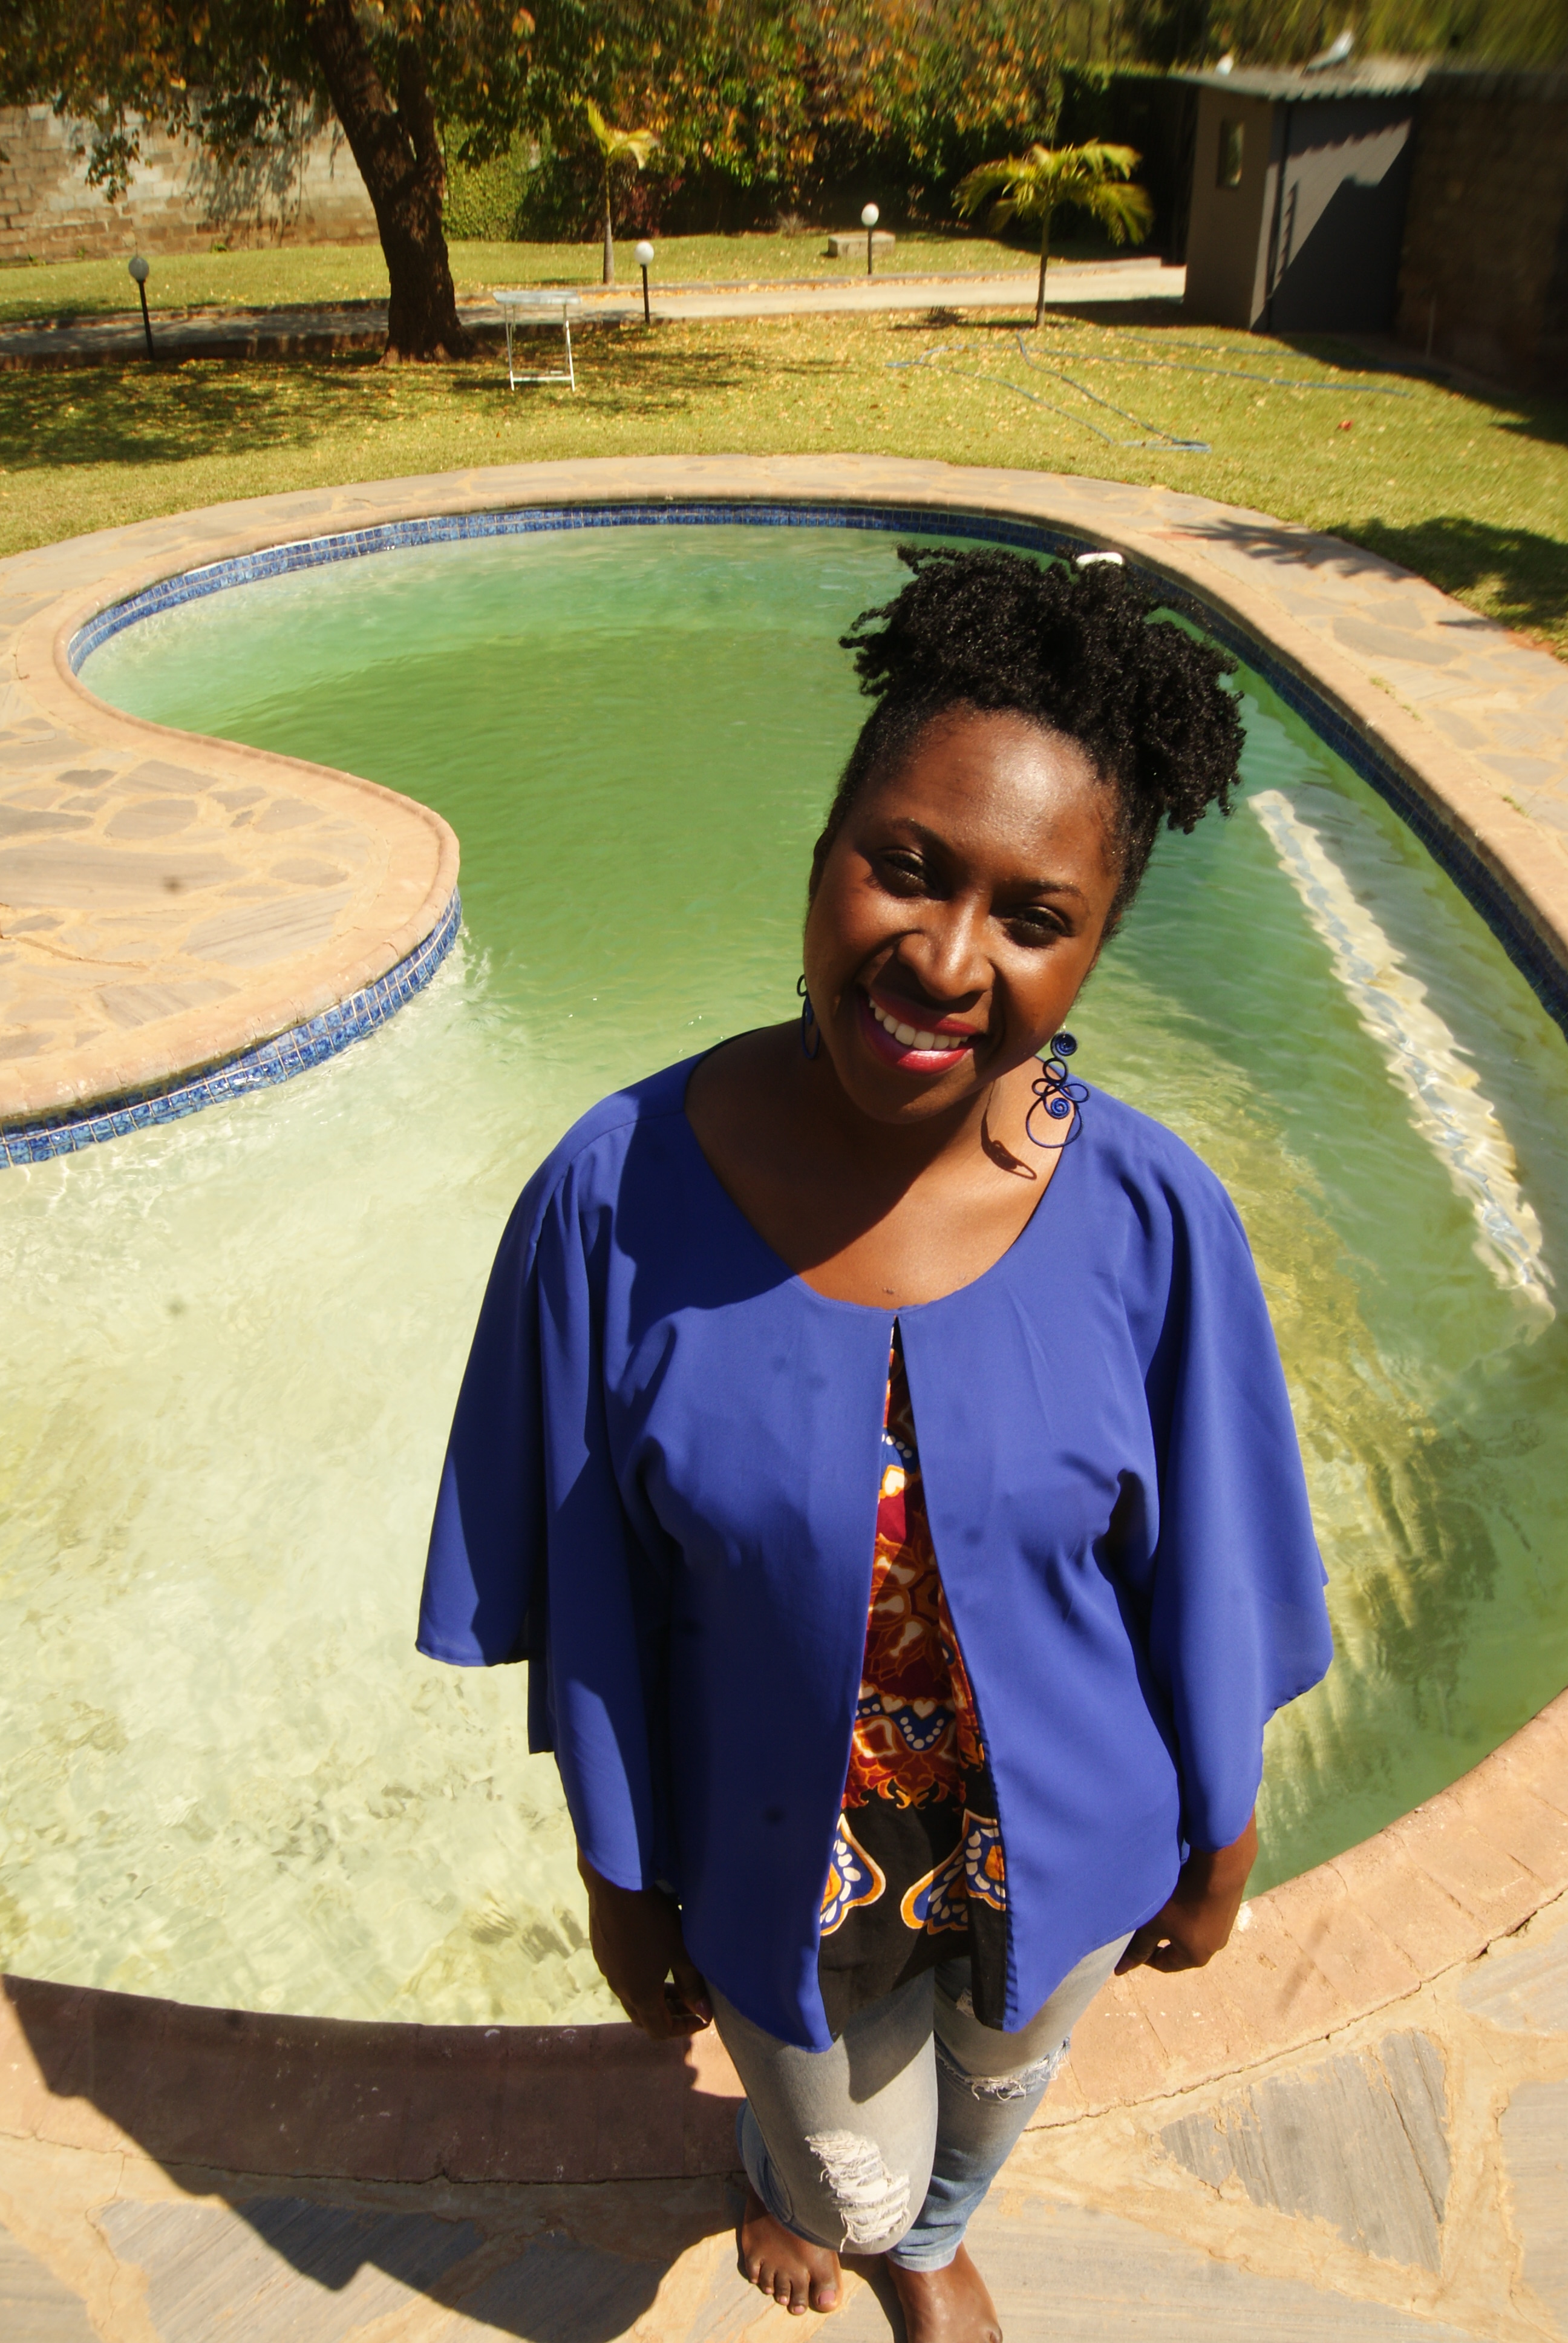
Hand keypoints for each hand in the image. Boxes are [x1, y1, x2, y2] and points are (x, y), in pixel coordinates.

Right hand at [578, 1852, 712, 2038]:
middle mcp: (620, 1989)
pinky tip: (651, 1958)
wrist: (615, 1888)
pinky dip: (640, 1981)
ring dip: (654, 1997)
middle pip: (644, 2018)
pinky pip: (621, 1978)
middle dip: (669, 2015)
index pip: (661, 2030)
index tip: (702, 2016)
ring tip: (674, 1980)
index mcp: (640, 1995)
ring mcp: (608, 1971)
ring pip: (632, 1997)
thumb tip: (704, 2013)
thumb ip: (693, 1985)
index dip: (684, 2029)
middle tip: (690, 2001)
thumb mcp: (680, 1952)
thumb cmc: (653, 1921)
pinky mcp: (601, 1953)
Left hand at [1115, 1809, 1257, 1974]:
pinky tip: (1183, 1893)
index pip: (1165, 1964)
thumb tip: (1122, 1970)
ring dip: (1178, 1923)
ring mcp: (1224, 1927)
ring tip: (1163, 1907)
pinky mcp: (1230, 1907)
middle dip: (1162, 1938)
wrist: (1220, 1869)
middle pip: (1181, 1949)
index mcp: (1195, 1957)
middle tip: (1146, 1923)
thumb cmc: (1182, 1901)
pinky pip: (1204, 1914)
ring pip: (1193, 1930)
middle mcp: (1213, 1947)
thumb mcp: (1154, 1925)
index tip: (1131, 1944)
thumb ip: (1139, 1947)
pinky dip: (1191, 1909)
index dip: (1145, 1956)